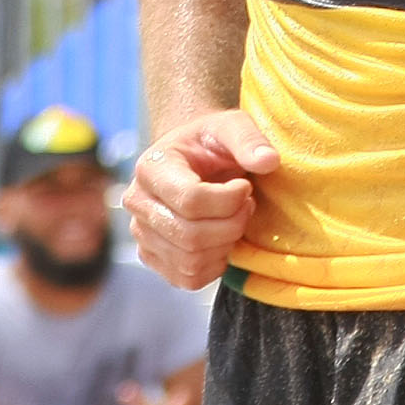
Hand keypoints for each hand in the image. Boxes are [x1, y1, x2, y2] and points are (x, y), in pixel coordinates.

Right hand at [121, 109, 279, 288]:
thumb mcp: (231, 126)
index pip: (190, 201)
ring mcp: (141, 233)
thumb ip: (249, 139)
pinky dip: (214, 265)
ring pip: (190, 261)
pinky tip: (222, 240)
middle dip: (232, 225)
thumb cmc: (212, 143)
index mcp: (150, 167)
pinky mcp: (152, 257)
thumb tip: (269, 162)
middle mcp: (136, 202)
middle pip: (190, 236)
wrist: (192, 159)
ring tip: (233, 219)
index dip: (229, 200)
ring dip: (225, 244)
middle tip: (247, 206)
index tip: (245, 186)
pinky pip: (188, 278)